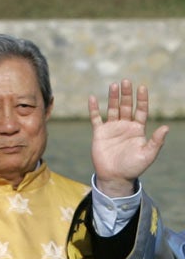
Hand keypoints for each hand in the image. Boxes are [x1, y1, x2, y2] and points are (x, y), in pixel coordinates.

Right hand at [89, 79, 168, 197]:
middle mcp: (125, 126)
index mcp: (138, 129)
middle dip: (127, 94)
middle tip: (126, 81)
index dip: (141, 99)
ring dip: (113, 97)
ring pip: (112, 109)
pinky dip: (94, 109)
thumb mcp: (148, 155)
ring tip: (114, 85)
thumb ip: (156, 141)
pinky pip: (96, 119)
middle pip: (126, 106)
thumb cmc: (133, 167)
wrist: (115, 177)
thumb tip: (165, 127)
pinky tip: (93, 98)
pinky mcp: (99, 133)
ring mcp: (112, 129)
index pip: (141, 110)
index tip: (142, 87)